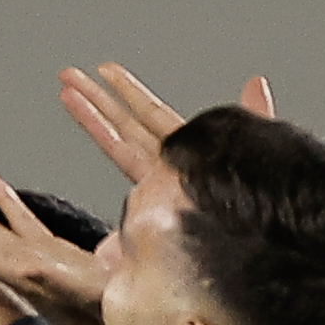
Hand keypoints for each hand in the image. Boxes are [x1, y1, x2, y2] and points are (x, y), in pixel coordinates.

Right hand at [57, 60, 274, 188]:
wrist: (254, 253)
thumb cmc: (259, 209)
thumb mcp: (258, 149)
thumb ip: (254, 115)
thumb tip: (256, 81)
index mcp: (187, 153)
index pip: (150, 114)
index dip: (127, 92)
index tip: (105, 71)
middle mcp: (165, 169)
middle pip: (123, 124)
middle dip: (96, 99)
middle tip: (69, 76)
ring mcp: (155, 188)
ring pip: (115, 143)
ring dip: (91, 116)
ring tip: (66, 92)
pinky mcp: (153, 209)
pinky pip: (125, 176)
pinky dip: (108, 159)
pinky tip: (90, 138)